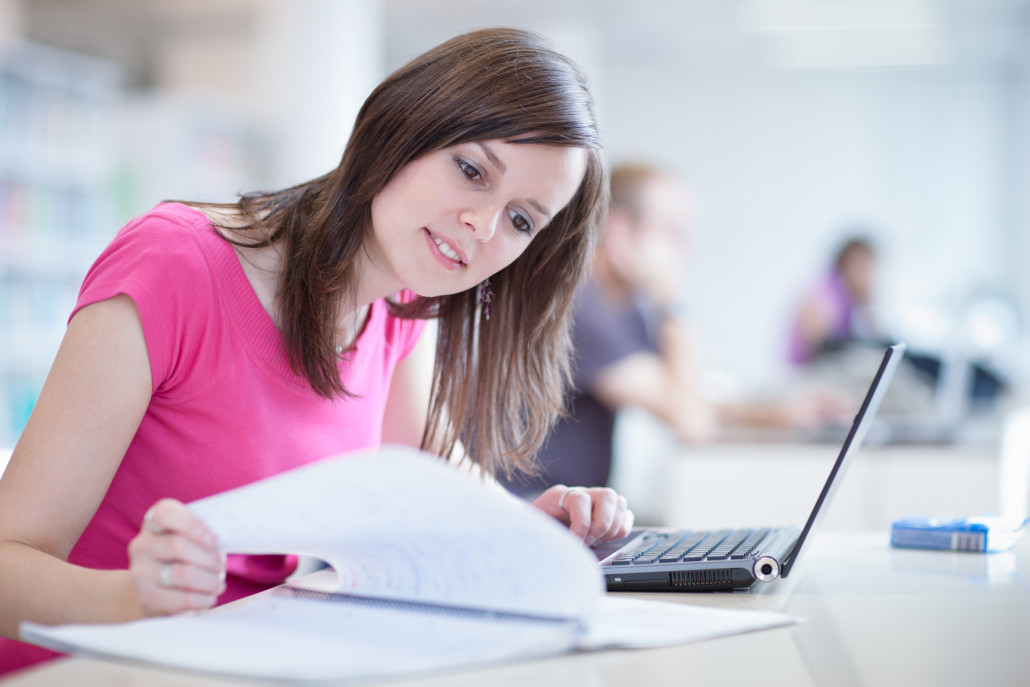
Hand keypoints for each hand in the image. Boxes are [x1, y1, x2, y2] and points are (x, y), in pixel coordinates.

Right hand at [127, 498, 225, 616]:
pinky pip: (181, 599)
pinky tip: (208, 598)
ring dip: (209, 581)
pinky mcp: (146, 598)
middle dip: (209, 558)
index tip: (213, 540)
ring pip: (183, 573)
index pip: (165, 514)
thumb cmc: (184, 557)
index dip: (192, 525)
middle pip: (178, 545)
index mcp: (154, 523)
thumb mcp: (191, 539)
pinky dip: (202, 599)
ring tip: (218, 585)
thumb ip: (204, 536)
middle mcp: (142, 545)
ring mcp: (140, 572)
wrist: (156, 589)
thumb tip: (222, 547)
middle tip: (221, 567)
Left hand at [532, 485, 633, 545]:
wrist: (533, 529)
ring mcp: (596, 500)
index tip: (575, 543)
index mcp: (559, 495)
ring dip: (611, 528)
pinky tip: (604, 540)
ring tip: (595, 542)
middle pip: (607, 496)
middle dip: (601, 525)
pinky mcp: (608, 512)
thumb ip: (543, 535)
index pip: (579, 499)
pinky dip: (620, 530)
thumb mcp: (533, 531)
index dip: (581, 524)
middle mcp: (582, 493)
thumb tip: (562, 546)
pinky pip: (626, 515)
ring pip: (619, 504)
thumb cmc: (533, 531)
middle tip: (588, 542)